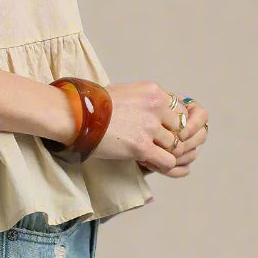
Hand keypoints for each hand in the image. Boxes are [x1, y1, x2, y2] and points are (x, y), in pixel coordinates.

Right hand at [86, 82, 207, 176]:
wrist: (77, 115)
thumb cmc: (94, 104)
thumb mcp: (125, 91)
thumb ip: (144, 100)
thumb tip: (153, 109)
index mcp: (153, 92)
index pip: (181, 110)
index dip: (173, 124)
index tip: (162, 131)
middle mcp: (156, 107)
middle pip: (180, 129)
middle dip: (170, 139)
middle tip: (157, 145)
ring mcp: (150, 127)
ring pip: (175, 146)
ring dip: (164, 152)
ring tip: (150, 154)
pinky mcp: (142, 146)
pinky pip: (168, 161)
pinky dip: (162, 165)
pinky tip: (150, 163)